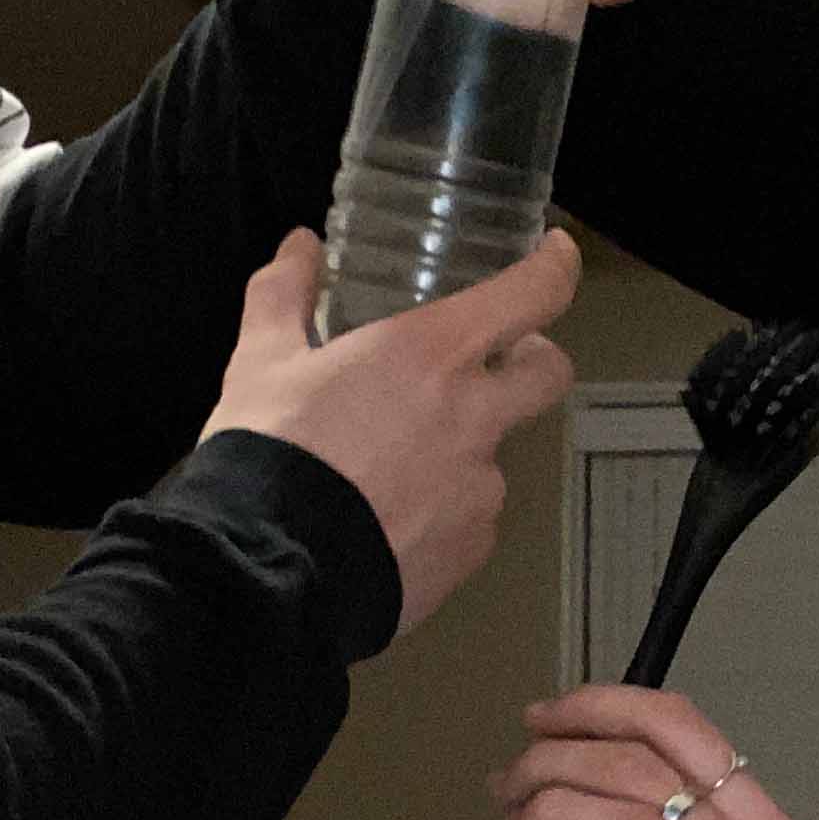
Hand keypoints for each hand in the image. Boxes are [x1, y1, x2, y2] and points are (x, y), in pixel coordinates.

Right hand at [201, 229, 579, 635]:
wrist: (270, 571)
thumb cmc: (271, 456)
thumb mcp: (262, 363)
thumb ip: (285, 295)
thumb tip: (298, 248)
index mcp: (434, 354)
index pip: (533, 293)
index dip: (556, 268)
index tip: (554, 256)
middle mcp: (475, 417)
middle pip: (549, 375)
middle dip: (534, 360)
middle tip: (494, 362)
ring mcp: (481, 488)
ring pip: (495, 454)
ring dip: (462, 448)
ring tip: (392, 464)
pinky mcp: (471, 548)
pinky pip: (471, 518)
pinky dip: (441, 510)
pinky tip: (389, 518)